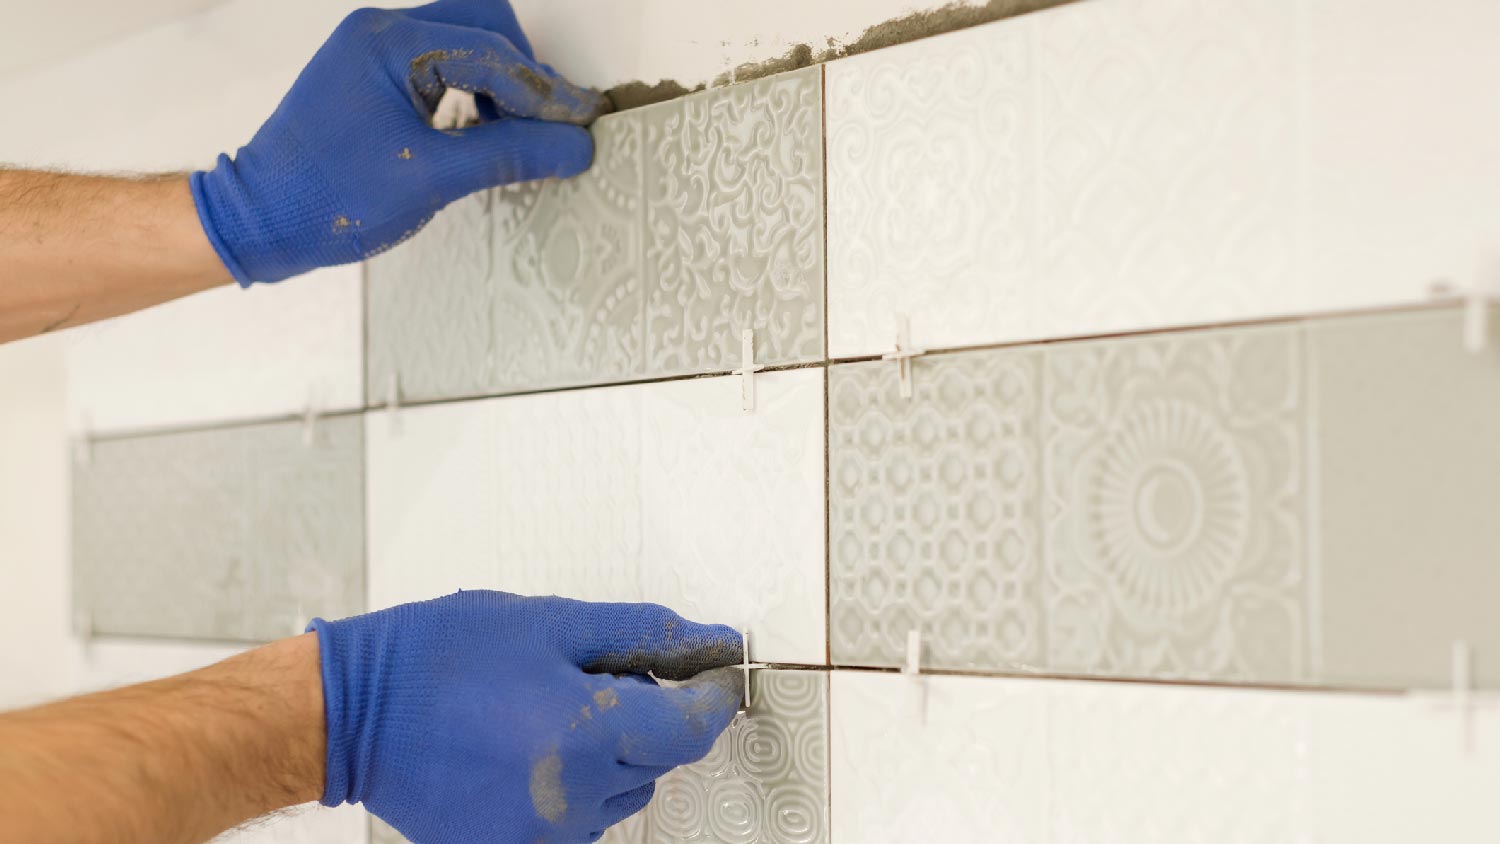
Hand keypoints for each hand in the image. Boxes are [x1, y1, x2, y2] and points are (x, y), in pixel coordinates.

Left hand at [191, 0, 609, 284]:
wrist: (259, 220)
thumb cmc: (328, 196)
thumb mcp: (432, 178)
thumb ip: (510, 155)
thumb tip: (575, 145)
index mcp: (389, 44)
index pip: (493, 54)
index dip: (546, 93)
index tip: (584, 124)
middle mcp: (380, 33)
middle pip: (483, 25)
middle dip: (525, 73)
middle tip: (552, 124)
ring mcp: (373, 52)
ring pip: (464, 40)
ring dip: (501, 81)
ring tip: (520, 132)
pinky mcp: (371, 77)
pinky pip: (441, 64)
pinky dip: (474, 90)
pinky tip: (484, 131)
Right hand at [309, 591, 743, 842]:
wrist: (350, 713)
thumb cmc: (442, 657)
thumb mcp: (550, 621)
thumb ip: (642, 634)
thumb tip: (712, 641)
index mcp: (587, 734)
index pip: (693, 730)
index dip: (712, 699)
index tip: (714, 674)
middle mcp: (573, 797)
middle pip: (658, 762)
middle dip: (648, 718)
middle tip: (595, 676)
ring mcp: (541, 834)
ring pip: (619, 793)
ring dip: (610, 753)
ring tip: (549, 710)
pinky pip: (576, 819)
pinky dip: (573, 784)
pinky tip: (528, 747)